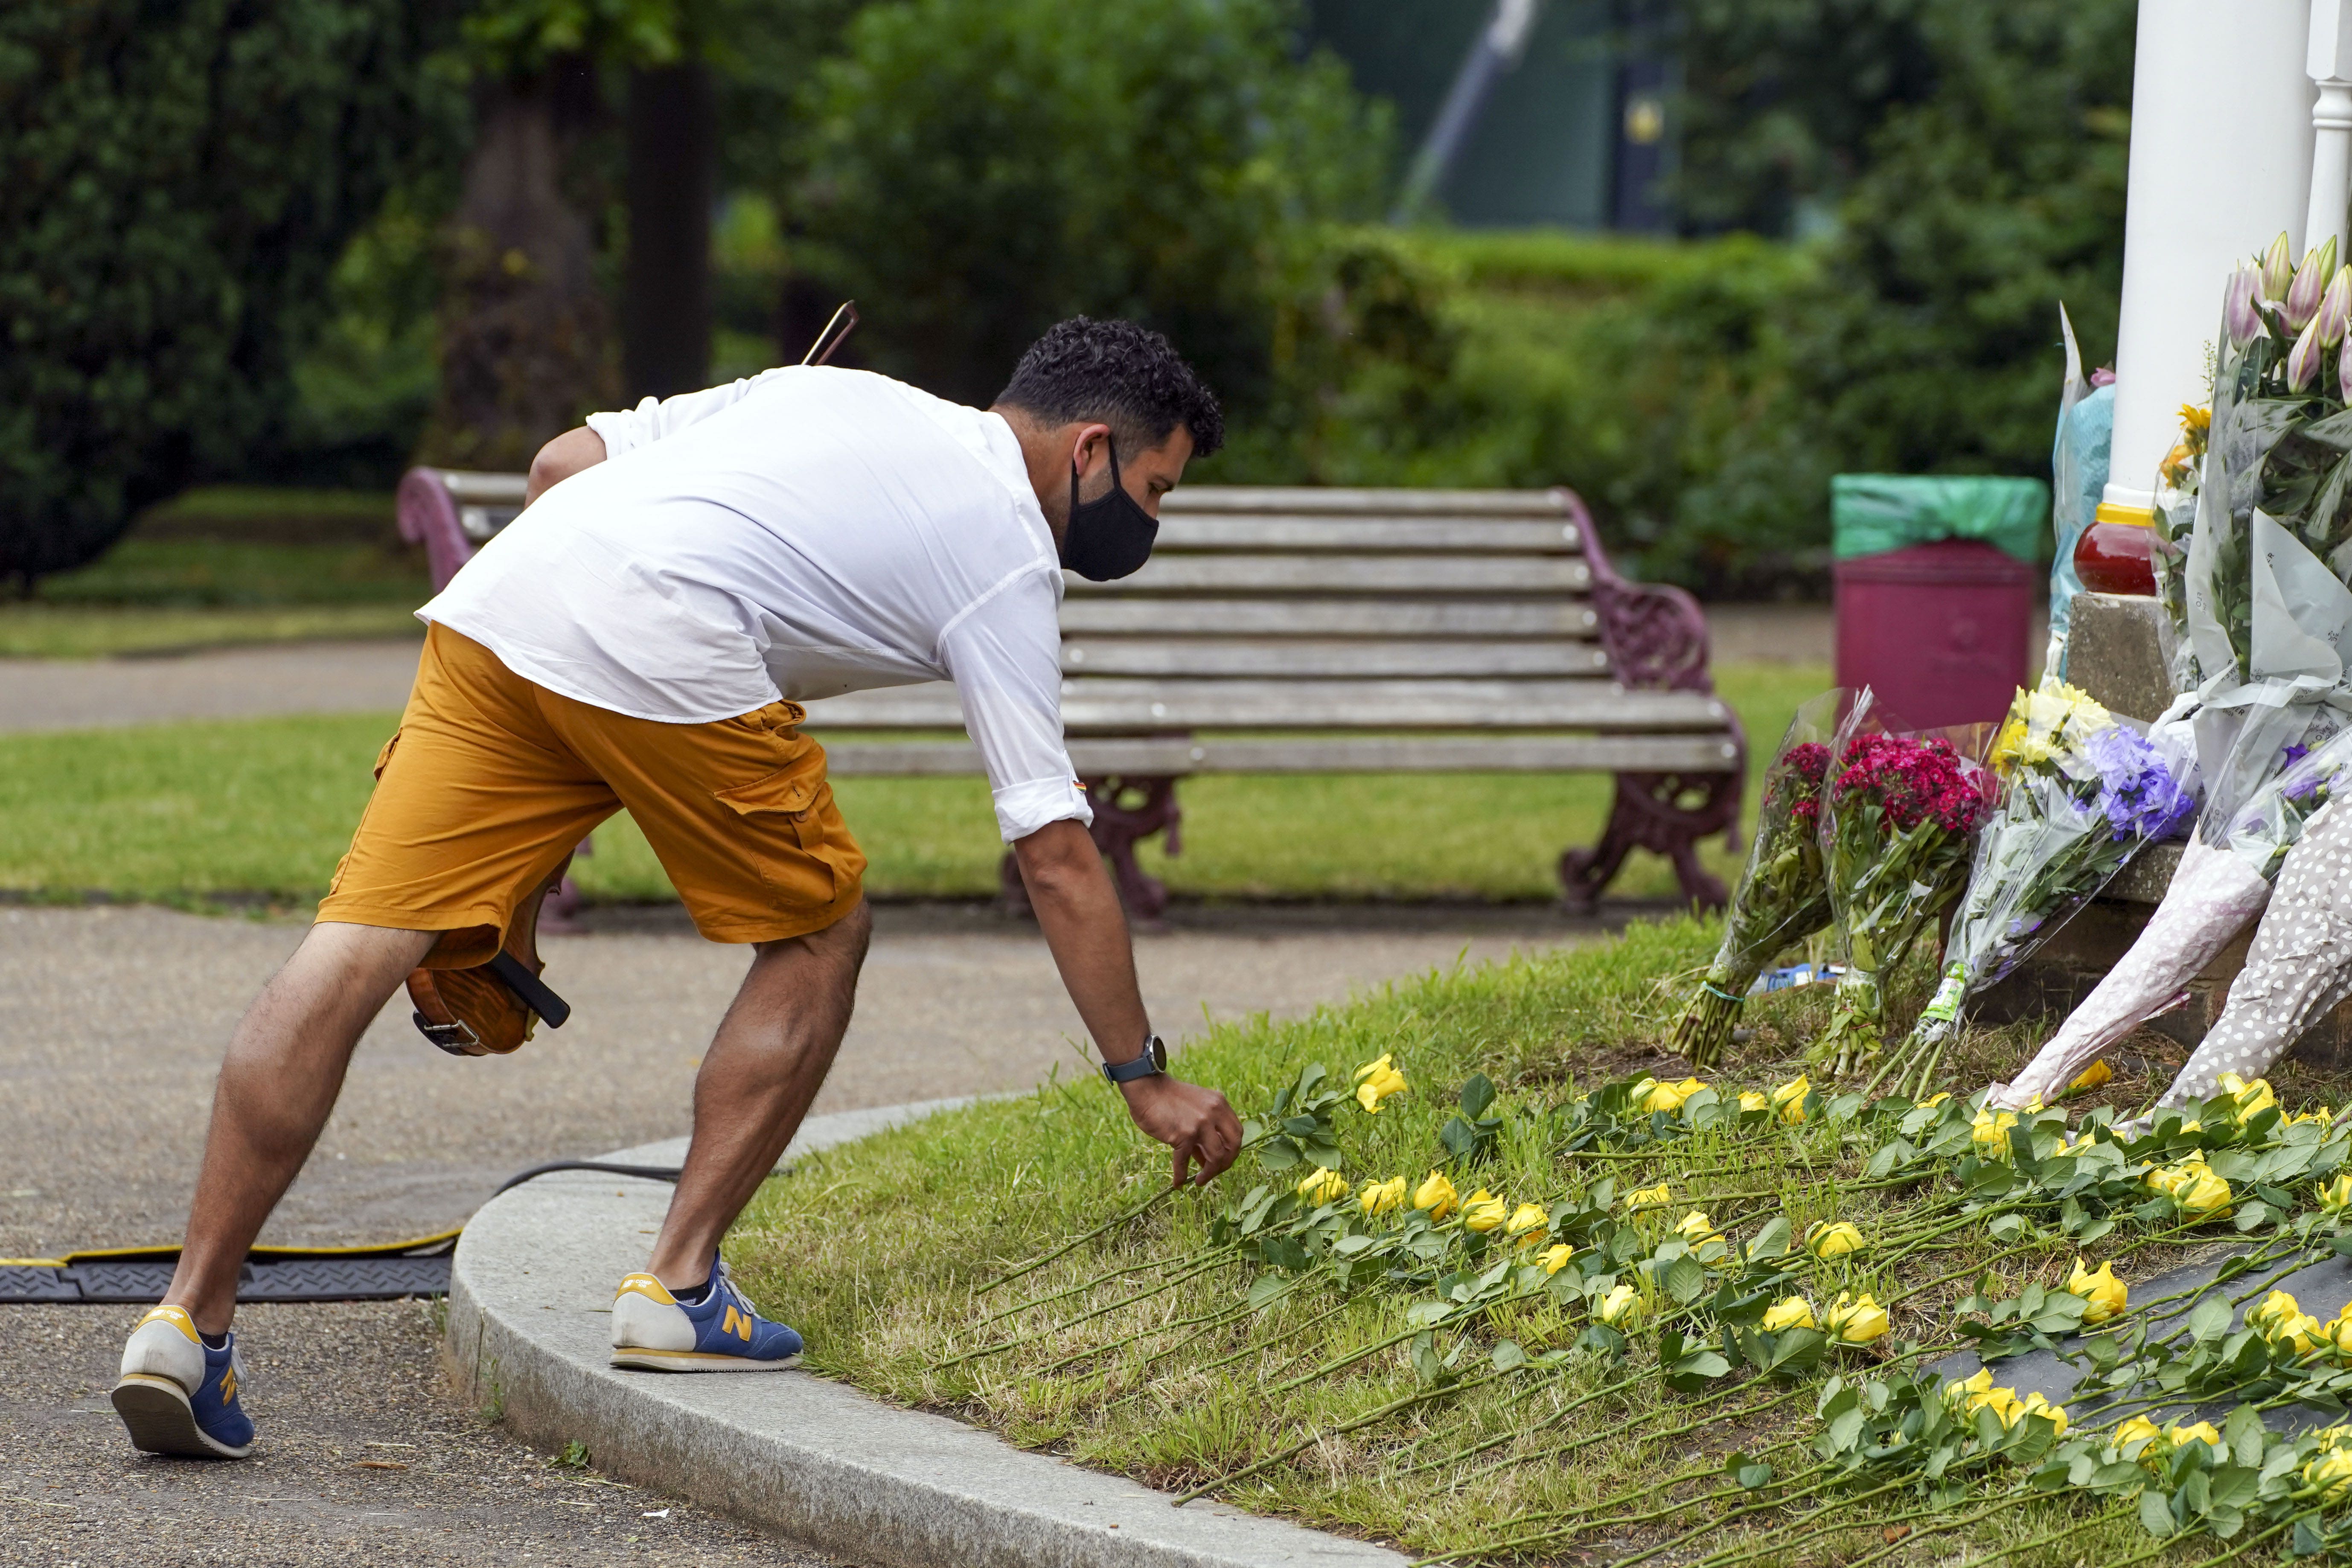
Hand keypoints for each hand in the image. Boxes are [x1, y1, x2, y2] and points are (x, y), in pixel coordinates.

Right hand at [1119, 1074, 1242, 1187]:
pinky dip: (1181, 1175)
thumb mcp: (1195, 1110)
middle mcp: (1214, 1113)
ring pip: (1216, 1157)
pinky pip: (1184, 1161)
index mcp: (1220, 1104)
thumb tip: (1207, 1161)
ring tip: (1200, 1181)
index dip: (1233, 1150)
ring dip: (1209, 1174)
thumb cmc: (1168, 1099)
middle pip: (1233, 1146)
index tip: (1222, 1160)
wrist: (1147, 1088)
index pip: (1237, 1133)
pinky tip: (1178, 1183)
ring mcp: (1200, 1124)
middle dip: (1226, 1164)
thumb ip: (1205, 1131)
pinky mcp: (1183, 1134)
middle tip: (1214, 1173)